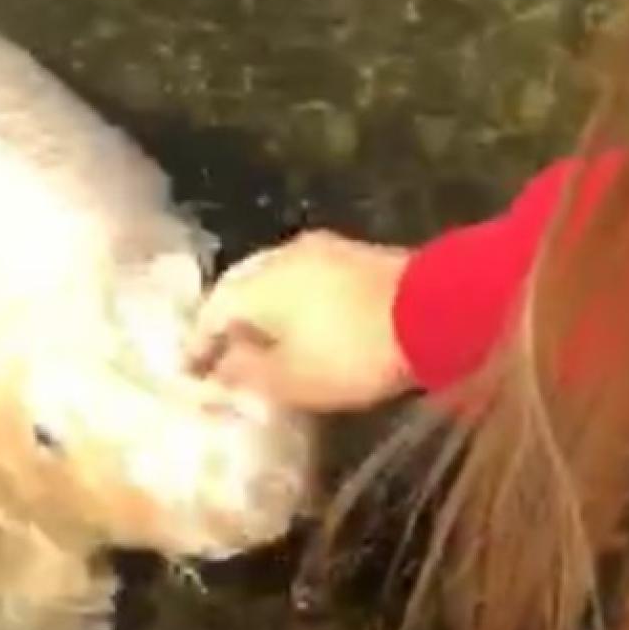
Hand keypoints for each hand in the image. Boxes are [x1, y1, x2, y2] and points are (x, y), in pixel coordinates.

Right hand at [191, 230, 415, 411]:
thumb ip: (244, 373)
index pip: (209, 314)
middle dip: (230, 323)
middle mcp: (280, 256)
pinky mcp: (358, 255)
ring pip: (277, 281)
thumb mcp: (288, 380)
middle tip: (225, 354)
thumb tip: (218, 368)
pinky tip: (308, 325)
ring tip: (268, 342)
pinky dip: (298, 303)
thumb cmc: (350, 351)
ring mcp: (323, 250)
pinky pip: (310, 280)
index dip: (197, 347)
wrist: (436, 310)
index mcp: (254, 284)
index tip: (192, 373)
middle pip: (241, 290)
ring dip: (266, 311)